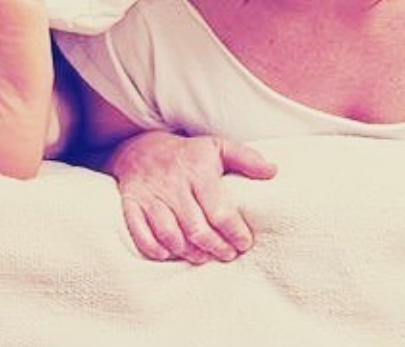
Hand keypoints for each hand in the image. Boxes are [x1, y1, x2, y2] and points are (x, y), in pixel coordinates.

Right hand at [107, 130, 276, 263]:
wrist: (141, 147)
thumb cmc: (188, 153)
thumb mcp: (218, 147)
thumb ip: (247, 158)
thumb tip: (273, 172)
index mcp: (198, 171)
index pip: (219, 211)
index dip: (234, 232)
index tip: (245, 243)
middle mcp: (174, 185)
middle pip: (196, 228)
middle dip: (216, 247)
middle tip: (228, 255)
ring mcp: (151, 196)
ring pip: (170, 235)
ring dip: (189, 252)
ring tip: (204, 257)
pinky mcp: (131, 205)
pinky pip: (140, 235)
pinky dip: (155, 250)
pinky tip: (171, 254)